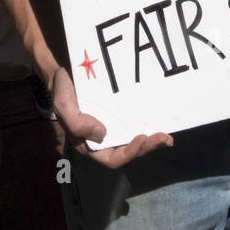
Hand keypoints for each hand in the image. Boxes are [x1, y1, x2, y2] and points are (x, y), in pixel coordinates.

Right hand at [49, 65, 172, 168]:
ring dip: (151, 141)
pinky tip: (159, 122)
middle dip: (146, 148)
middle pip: (127, 152)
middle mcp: (103, 139)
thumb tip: (101, 134)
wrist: (66, 70)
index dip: (129, 153)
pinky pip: (134, 124)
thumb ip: (77, 123)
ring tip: (166, 137)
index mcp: (89, 144)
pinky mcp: (119, 114)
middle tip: (164, 138)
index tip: (142, 138)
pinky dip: (148, 126)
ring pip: (133, 141)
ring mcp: (112, 127)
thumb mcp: (63, 105)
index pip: (111, 159)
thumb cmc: (63, 90)